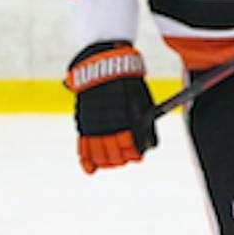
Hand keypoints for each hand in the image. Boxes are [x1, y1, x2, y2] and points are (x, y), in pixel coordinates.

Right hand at [66, 42, 157, 173]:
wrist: (104, 64)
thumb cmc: (128, 84)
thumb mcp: (142, 100)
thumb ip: (145, 124)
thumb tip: (151, 146)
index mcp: (126, 116)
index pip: (130, 145)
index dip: (134, 154)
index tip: (137, 157)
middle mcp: (109, 121)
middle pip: (113, 151)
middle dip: (120, 159)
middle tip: (124, 159)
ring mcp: (94, 121)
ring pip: (98, 151)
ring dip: (105, 161)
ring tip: (110, 164)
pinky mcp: (82, 120)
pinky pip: (83, 144)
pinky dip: (86, 158)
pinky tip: (91, 169)